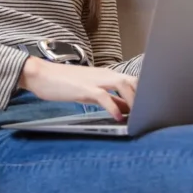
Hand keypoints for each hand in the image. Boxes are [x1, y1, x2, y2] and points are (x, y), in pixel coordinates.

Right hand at [18, 58, 137, 120]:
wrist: (41, 74)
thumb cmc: (65, 84)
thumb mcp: (91, 91)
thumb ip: (110, 99)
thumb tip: (127, 109)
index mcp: (107, 75)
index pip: (133, 81)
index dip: (145, 93)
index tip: (151, 108)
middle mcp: (105, 75)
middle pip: (133, 81)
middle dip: (144, 96)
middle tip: (148, 114)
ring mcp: (95, 80)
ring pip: (123, 84)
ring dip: (134, 100)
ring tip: (138, 116)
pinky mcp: (85, 88)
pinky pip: (104, 96)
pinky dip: (114, 107)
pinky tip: (118, 118)